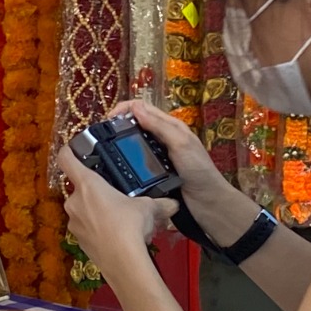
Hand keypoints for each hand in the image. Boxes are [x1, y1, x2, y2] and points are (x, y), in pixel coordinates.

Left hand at [56, 147, 177, 281]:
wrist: (123, 263)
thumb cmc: (131, 226)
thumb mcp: (148, 208)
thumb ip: (159, 203)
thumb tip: (173, 204)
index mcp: (87, 184)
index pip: (66, 158)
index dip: (69, 150)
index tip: (75, 149)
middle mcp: (74, 201)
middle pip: (79, 187)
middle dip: (95, 191)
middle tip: (114, 195)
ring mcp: (74, 223)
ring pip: (83, 210)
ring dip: (96, 211)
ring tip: (118, 218)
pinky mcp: (78, 241)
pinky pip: (86, 228)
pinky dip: (97, 228)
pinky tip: (115, 235)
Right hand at [110, 98, 227, 203]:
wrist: (208, 203)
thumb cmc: (199, 171)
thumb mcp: (181, 143)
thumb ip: (159, 126)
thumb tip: (134, 108)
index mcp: (170, 126)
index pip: (143, 108)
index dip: (124, 109)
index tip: (108, 119)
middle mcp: (163, 138)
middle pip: (136, 124)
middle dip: (119, 124)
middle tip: (102, 136)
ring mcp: (158, 155)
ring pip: (135, 143)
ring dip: (121, 143)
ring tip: (106, 150)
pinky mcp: (154, 172)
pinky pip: (137, 162)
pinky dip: (127, 160)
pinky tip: (118, 167)